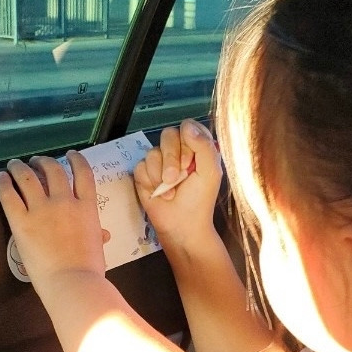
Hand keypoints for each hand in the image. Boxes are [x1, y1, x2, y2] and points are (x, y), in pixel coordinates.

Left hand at [0, 151, 105, 287]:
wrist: (73, 282)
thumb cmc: (89, 270)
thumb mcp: (97, 247)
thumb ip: (97, 235)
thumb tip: (104, 235)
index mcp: (87, 207)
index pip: (83, 173)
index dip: (76, 160)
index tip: (70, 155)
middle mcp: (64, 201)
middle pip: (53, 169)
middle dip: (43, 162)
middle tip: (36, 162)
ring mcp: (42, 210)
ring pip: (28, 177)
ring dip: (21, 167)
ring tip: (15, 164)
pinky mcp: (21, 222)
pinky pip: (9, 195)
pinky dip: (4, 183)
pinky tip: (1, 178)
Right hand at [134, 118, 221, 251]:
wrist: (180, 225)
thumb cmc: (199, 201)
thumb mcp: (210, 172)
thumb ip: (203, 146)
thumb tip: (186, 126)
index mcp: (197, 147)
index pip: (188, 127)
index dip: (187, 141)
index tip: (191, 161)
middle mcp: (178, 151)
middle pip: (167, 135)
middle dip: (171, 158)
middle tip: (176, 178)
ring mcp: (160, 162)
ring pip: (152, 151)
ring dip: (160, 174)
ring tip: (169, 190)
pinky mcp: (144, 174)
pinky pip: (141, 166)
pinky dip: (149, 181)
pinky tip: (157, 193)